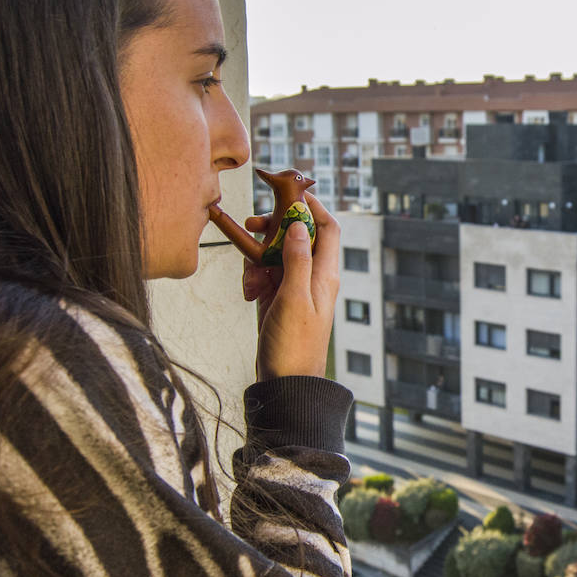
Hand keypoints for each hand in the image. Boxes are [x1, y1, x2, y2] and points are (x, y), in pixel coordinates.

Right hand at [240, 192, 339, 379]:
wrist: (285, 384)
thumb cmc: (294, 345)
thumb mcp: (294, 298)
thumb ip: (297, 259)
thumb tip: (300, 223)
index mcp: (325, 274)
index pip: (328, 228)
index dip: (312, 206)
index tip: (288, 193)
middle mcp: (313, 278)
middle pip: (297, 236)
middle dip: (274, 229)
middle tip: (251, 225)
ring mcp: (294, 288)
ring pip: (276, 254)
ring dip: (258, 258)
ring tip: (249, 277)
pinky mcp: (277, 300)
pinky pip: (264, 275)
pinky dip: (254, 278)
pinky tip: (248, 294)